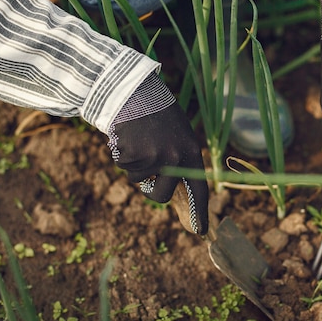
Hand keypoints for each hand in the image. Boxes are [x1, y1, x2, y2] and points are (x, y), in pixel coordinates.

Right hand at [107, 74, 208, 234]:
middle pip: (160, 195)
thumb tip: (169, 190)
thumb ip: (177, 159)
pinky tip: (126, 135)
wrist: (134, 88)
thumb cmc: (156, 112)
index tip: (201, 232)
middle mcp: (176, 159)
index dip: (200, 212)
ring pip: (136, 178)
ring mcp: (154, 158)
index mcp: (190, 153)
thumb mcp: (176, 134)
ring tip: (137, 138)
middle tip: (144, 172)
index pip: (199, 190)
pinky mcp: (134, 155)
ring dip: (132, 164)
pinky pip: (123, 166)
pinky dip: (120, 154)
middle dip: (148, 189)